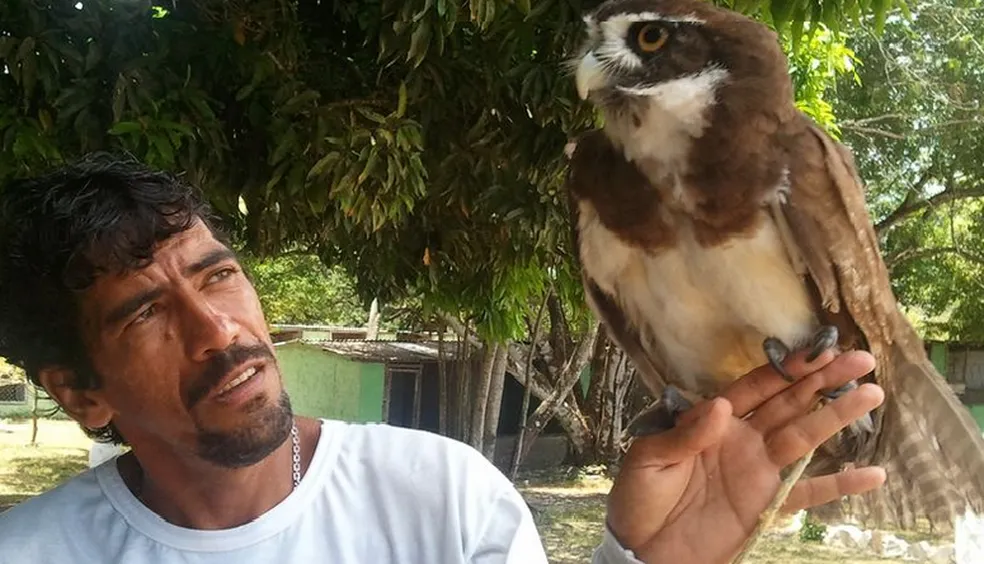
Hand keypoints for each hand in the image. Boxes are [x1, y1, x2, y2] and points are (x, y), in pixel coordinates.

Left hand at [605, 349, 886, 563]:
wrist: (642, 550)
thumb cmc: (638, 499)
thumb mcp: (648, 459)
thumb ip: (685, 434)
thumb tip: (719, 405)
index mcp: (711, 423)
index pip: (755, 388)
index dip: (786, 369)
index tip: (817, 350)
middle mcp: (741, 440)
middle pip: (789, 403)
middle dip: (823, 380)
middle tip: (859, 359)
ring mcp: (757, 471)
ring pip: (805, 437)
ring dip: (837, 417)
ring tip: (872, 394)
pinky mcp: (766, 505)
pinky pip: (809, 492)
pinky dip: (841, 484)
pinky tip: (873, 474)